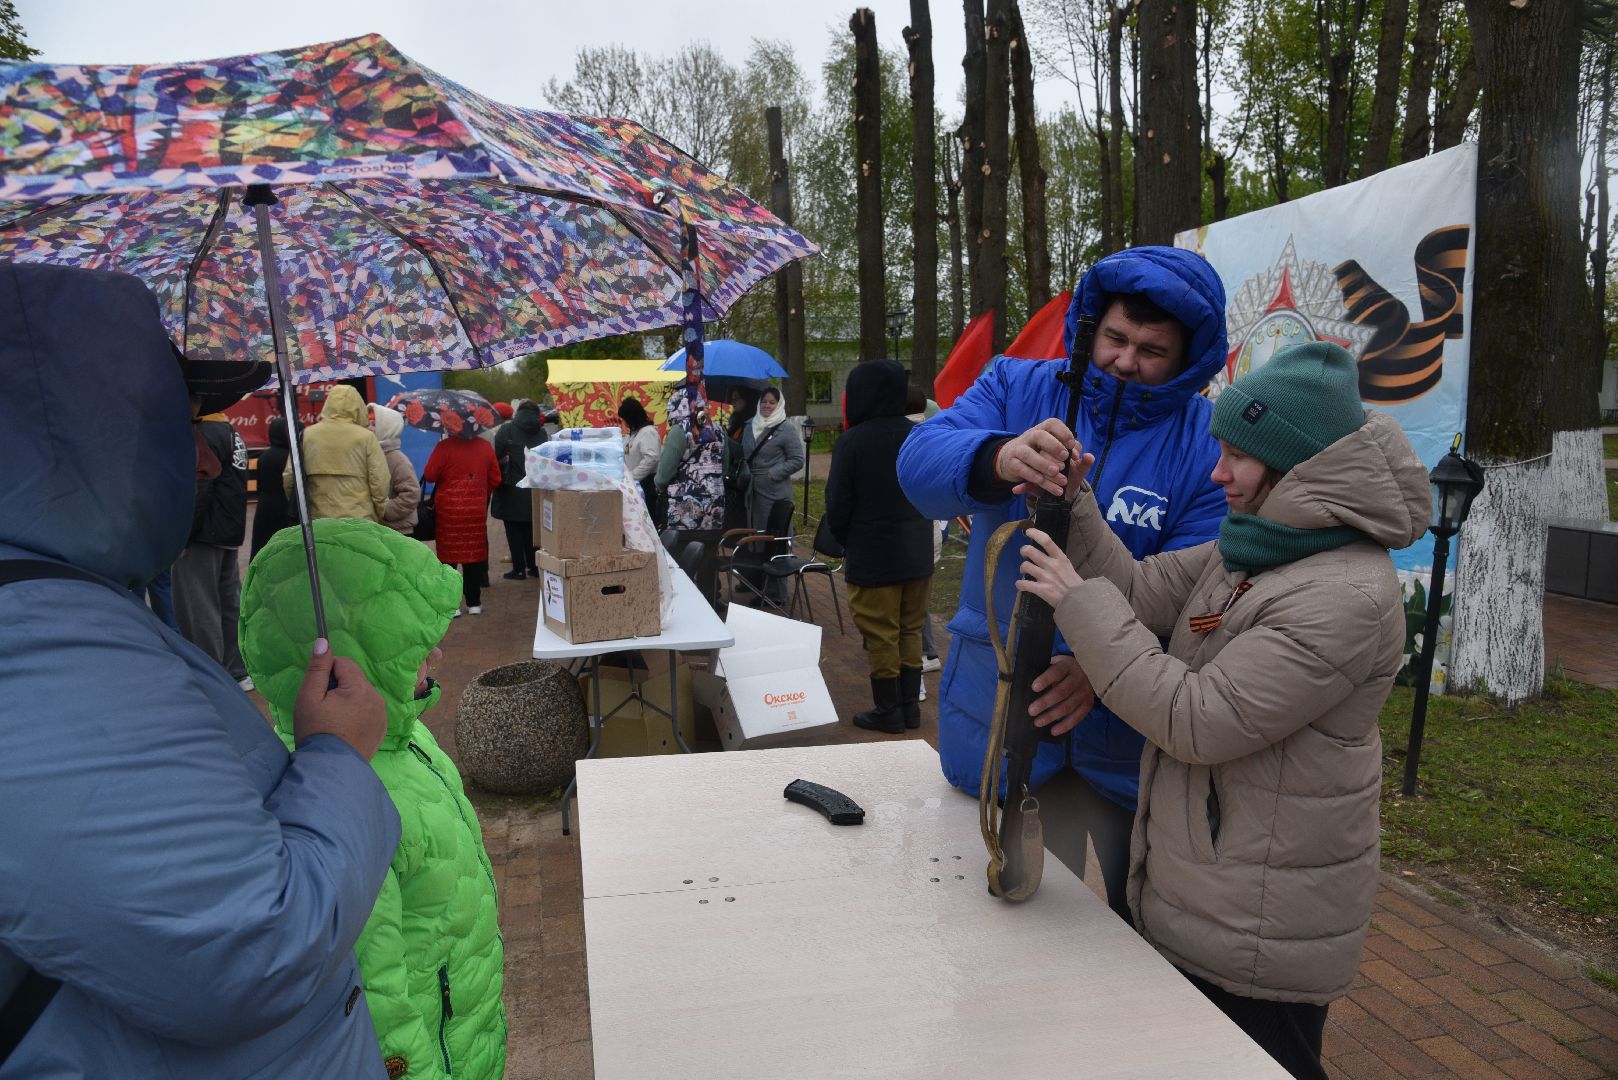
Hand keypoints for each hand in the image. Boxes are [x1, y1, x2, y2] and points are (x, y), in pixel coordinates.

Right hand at [294, 638, 387, 761]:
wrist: (330, 769)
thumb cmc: (316, 730)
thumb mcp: (309, 697)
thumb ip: (317, 668)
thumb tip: (323, 642)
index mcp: (360, 688)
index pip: (344, 663)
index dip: (328, 673)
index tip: (320, 693)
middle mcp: (377, 697)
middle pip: (355, 678)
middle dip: (339, 687)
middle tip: (325, 709)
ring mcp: (383, 713)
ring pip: (362, 693)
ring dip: (349, 700)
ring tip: (335, 720)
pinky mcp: (383, 727)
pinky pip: (369, 709)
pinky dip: (358, 713)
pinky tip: (346, 728)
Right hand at [994, 418, 1084, 496]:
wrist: (1012, 462)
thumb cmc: (1041, 456)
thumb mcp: (1057, 453)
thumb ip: (1073, 453)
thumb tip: (1085, 456)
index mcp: (1043, 430)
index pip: (1052, 424)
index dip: (1063, 433)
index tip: (1071, 445)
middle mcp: (1029, 437)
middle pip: (1039, 436)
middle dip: (1053, 446)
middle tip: (1065, 458)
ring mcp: (1018, 450)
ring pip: (1028, 454)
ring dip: (1043, 464)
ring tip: (1056, 473)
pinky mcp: (1012, 464)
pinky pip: (1022, 469)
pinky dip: (1033, 476)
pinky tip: (1043, 482)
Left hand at [1015, 527, 1082, 607]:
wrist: (1079, 601)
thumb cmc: (1074, 584)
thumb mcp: (1068, 567)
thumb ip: (1057, 561)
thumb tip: (1045, 556)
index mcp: (1060, 558)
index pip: (1046, 540)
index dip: (1035, 533)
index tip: (1028, 532)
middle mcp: (1051, 565)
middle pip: (1030, 551)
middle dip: (1024, 551)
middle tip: (1025, 554)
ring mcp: (1045, 577)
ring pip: (1025, 566)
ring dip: (1022, 568)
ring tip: (1024, 571)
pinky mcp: (1041, 589)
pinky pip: (1023, 584)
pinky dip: (1019, 585)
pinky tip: (1021, 586)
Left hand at [1028, 654, 1094, 736]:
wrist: (1086, 670)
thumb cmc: (1063, 669)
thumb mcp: (1055, 664)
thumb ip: (1044, 672)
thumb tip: (1025, 686)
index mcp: (1067, 666)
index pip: (1056, 672)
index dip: (1045, 680)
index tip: (1034, 688)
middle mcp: (1078, 678)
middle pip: (1061, 692)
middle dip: (1045, 703)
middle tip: (1031, 711)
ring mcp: (1085, 691)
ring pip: (1068, 706)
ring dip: (1052, 716)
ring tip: (1038, 722)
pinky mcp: (1088, 703)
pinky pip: (1077, 717)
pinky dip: (1065, 725)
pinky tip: (1054, 731)